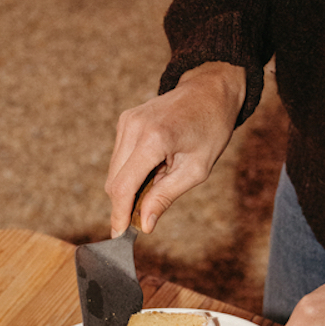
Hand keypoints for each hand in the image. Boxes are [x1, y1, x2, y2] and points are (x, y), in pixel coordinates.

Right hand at [105, 63, 246, 234]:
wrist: (210, 90)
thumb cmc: (210, 129)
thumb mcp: (196, 170)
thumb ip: (165, 196)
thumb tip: (144, 224)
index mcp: (154, 139)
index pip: (123, 186)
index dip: (119, 214)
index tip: (119, 235)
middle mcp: (134, 127)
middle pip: (114, 181)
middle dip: (125, 204)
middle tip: (146, 215)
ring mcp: (126, 121)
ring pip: (114, 171)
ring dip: (130, 187)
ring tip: (160, 180)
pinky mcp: (125, 120)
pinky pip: (119, 157)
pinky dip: (131, 171)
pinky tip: (155, 167)